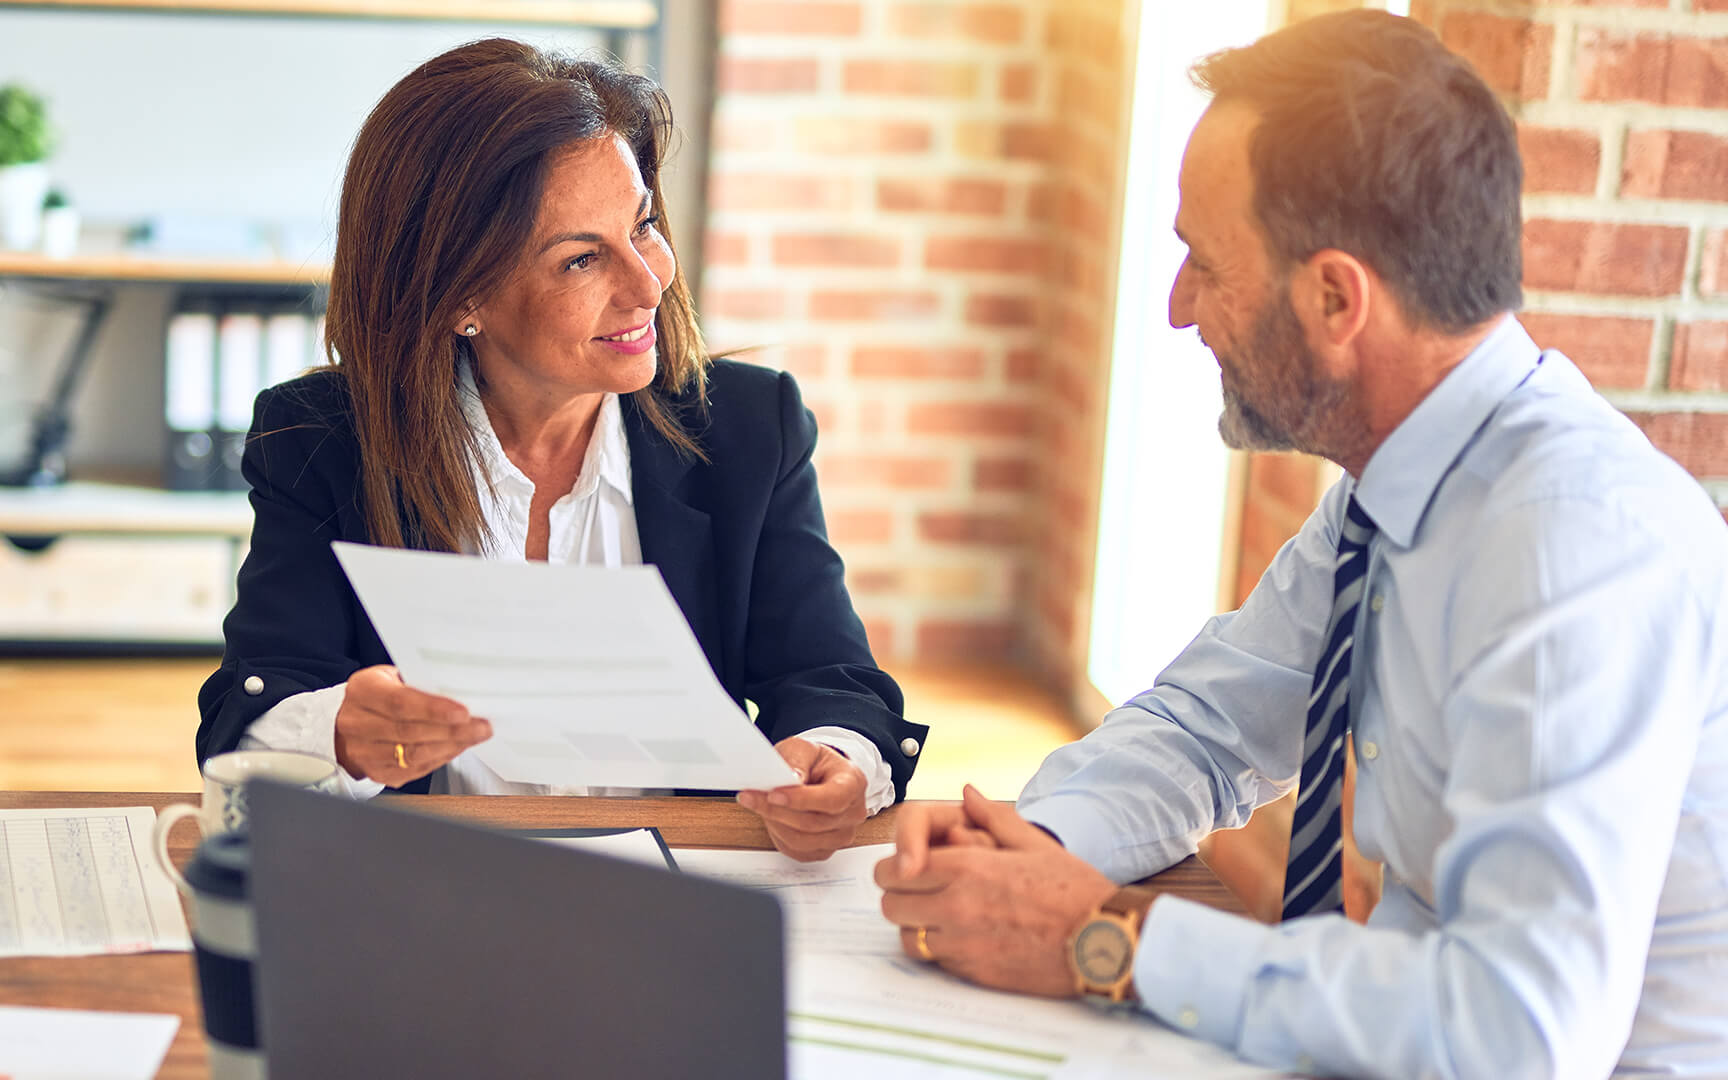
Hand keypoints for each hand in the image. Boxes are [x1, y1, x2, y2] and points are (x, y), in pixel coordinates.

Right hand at [333, 665, 491, 785]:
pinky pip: (413, 770)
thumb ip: (419, 683)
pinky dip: (440, 759)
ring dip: (450, 747)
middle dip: (452, 731)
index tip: (463, 712)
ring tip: (475, 737)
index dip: (433, 709)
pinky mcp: (375, 772)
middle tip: (481, 726)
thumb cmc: (378, 695)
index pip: (399, 702)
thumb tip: (460, 690)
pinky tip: (456, 748)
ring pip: (412, 755)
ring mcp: (363, 752)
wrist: (346, 723)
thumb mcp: (391, 677)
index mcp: (362, 691)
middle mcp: (357, 723)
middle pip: (409, 732)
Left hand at [736, 736, 867, 861]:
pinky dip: (778, 835)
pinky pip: (797, 852)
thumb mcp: (804, 748)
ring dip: (775, 823)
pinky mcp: (824, 850)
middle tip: (751, 797)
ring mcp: (841, 835)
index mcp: (853, 784)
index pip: (832, 799)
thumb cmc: (815, 763)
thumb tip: (792, 778)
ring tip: (760, 805)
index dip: (801, 800)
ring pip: (802, 841)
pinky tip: (772, 818)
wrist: (821, 776)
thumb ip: (797, 760)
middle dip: (776, 810)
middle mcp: (852, 813)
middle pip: (813, 823)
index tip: (773, 794)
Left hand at [875, 785, 1116, 997]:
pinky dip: (939, 950)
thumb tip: (967, 793)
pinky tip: (963, 937)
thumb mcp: (1035, 843)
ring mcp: (963, 946)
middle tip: (921, 888)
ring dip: (916, 924)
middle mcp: (957, 907)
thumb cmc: (1074, 889)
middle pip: (890, 904)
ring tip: (940, 914)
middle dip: (901, 893)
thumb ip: (993, 817)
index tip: (910, 865)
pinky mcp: (974, 975)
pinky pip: (934, 962)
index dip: (897, 865)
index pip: (894, 869)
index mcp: (967, 869)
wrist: (1105, 941)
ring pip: (907, 937)